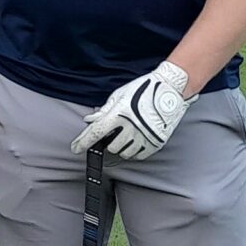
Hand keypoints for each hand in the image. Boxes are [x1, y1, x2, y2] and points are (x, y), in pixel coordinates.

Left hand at [71, 61, 191, 160]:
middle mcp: (130, 127)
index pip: (95, 132)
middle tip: (115, 132)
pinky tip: (136, 139)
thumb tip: (90, 120)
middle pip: (111, 146)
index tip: (75, 148)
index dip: (83, 142)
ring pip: (124, 152)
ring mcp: (144, 136)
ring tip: (127, 134)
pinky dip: (134, 150)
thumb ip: (104, 110)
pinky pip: (138, 155)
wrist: (170, 90)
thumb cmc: (143, 89)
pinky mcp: (155, 143)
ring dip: (121, 146)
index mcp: (119, 114)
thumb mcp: (119, 95)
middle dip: (109, 141)